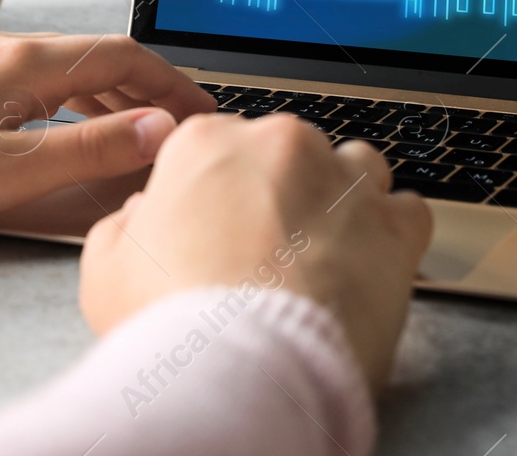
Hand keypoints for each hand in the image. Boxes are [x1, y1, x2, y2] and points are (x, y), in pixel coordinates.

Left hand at [0, 28, 213, 238]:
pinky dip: (62, 101)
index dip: (172, 85)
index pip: (122, 56)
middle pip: (94, 56)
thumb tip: (156, 131)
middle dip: (145, 90)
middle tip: (178, 129)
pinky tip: (57, 131)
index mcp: (17, 63)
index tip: (204, 114)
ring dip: (104, 95)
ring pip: (58, 68)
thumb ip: (85, 152)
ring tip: (132, 134)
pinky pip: (24, 80)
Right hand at [78, 113, 432, 389]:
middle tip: (269, 252)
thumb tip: (143, 217)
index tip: (222, 226)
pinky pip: (408, 210)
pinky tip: (370, 268)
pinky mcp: (395, 225)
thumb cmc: (173, 324)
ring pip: (355, 168)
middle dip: (284, 192)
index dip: (220, 190)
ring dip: (343, 201)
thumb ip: (127, 225)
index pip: (219, 144)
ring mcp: (343, 181)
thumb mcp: (107, 269)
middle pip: (289, 152)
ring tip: (325, 255)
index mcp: (206, 143)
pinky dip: (394, 235)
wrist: (241, 372)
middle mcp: (279, 145)